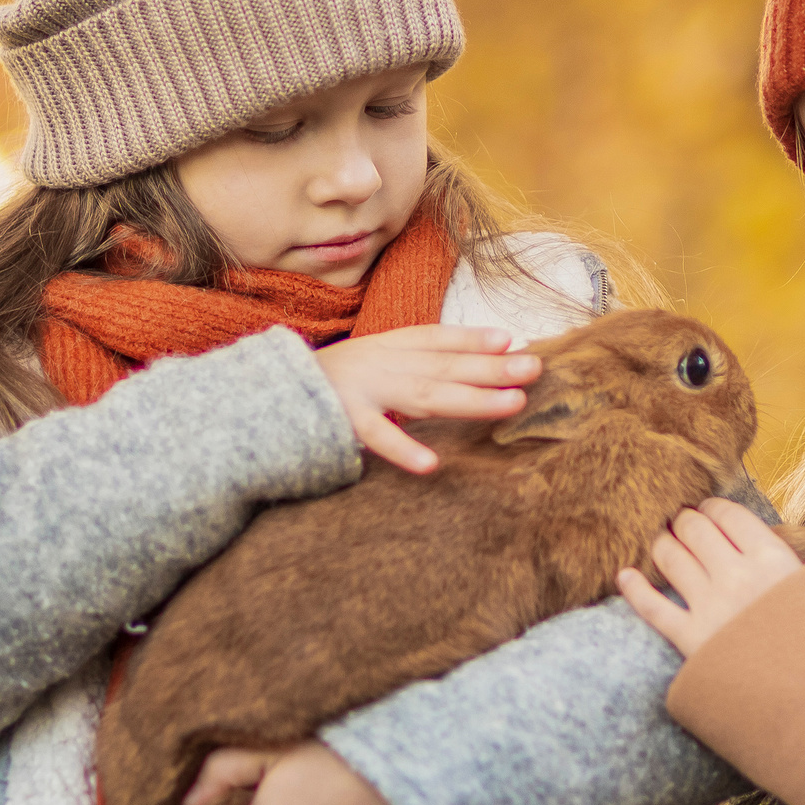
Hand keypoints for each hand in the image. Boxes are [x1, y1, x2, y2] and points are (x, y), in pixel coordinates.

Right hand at [314, 325, 540, 473]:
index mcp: (388, 346)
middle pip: (444, 366)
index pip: (438, 339)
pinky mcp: (344, 422)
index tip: (515, 341)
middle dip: (492, 367)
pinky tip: (432, 465)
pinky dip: (403, 450)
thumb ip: (428, 352)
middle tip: (535, 369)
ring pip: (425, 395)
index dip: (475, 339)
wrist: (270, 396)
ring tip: (511, 404)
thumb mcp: (379, 357)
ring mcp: (364, 391)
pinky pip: (377, 438)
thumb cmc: (335, 382)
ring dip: (471, 399)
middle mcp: (381, 363)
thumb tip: (497, 343)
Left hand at [617, 490, 804, 658]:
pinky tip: (623, 576)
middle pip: (694, 530)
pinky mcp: (692, 643)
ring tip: (660, 539)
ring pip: (670, 559)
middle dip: (684, 520)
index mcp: (773, 558)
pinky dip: (634, 589)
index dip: (714, 507)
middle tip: (680, 520)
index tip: (709, 509)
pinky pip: (652, 609)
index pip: (729, 514)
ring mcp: (710, 609)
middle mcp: (736, 577)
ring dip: (661, 543)